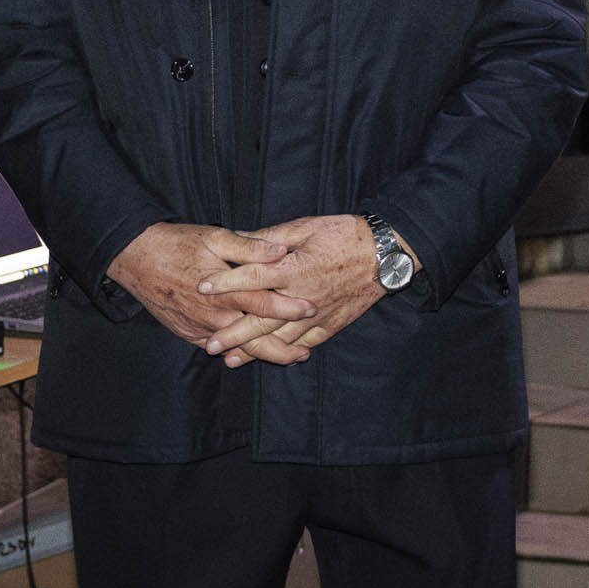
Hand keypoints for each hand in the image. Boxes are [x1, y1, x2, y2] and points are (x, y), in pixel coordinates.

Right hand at [107, 222, 293, 352]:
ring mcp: (200, 328)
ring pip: (237, 348)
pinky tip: (250, 354)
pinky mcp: (189, 333)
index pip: (265, 305)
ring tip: (287, 357)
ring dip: (262, 354)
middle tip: (305, 352)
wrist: (137, 258)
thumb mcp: (216, 237)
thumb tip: (281, 250)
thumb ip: (250, 247)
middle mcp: (214, 315)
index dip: (290, 309)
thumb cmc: (178, 243)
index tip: (312, 310)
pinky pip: (217, 348)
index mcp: (226, 291)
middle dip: (282, 348)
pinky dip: (236, 352)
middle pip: (254, 339)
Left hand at [197, 214, 402, 367]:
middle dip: (233, 334)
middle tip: (210, 345)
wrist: (386, 253)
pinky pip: (305, 343)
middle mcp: (302, 295)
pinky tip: (273, 358)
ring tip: (231, 360)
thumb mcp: (306, 227)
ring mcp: (318, 314)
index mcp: (294, 268)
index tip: (202, 289)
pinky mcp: (332, 324)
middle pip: (261, 319)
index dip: (226, 283)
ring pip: (281, 337)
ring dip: (255, 350)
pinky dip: (287, 353)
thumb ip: (271, 238)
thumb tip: (241, 240)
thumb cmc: (344, 234)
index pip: (252, 277)